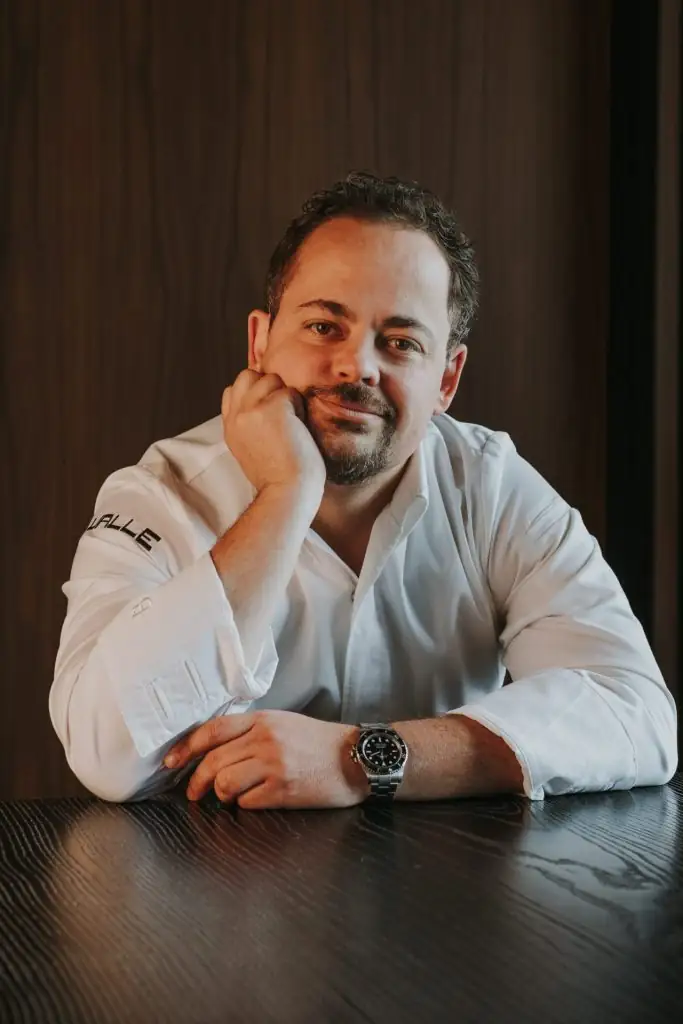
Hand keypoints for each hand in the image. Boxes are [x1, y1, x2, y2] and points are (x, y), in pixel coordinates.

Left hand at [164, 711, 368, 809]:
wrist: (356, 759)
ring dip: (222, 796)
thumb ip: (250, 730)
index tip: (171, 762)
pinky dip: (246, 805)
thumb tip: (213, 748)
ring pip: (224, 784)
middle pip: (213, 761)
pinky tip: (259, 800)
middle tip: (194, 793)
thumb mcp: (283, 723)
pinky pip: (247, 803)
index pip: (212, 731)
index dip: (186, 748)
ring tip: (231, 797)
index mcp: (262, 720)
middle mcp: (265, 740)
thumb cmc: (318, 742)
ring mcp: (274, 766)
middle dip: (196, 782)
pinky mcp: (284, 791)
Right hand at [221, 369, 325, 497]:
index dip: (253, 394)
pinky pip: (291, 391)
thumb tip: (262, 404)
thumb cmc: (278, 477)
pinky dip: (299, 406)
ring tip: (292, 422)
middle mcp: (236, 415)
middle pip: (248, 376)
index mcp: (229, 426)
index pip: (232, 390)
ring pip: (271, 379)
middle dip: (268, 387)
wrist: (287, 491)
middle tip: (282, 414)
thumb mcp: (248, 448)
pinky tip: (299, 428)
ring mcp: (252, 409)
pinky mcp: (273, 408)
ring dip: (286, 396)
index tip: (268, 413)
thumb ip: (247, 424)